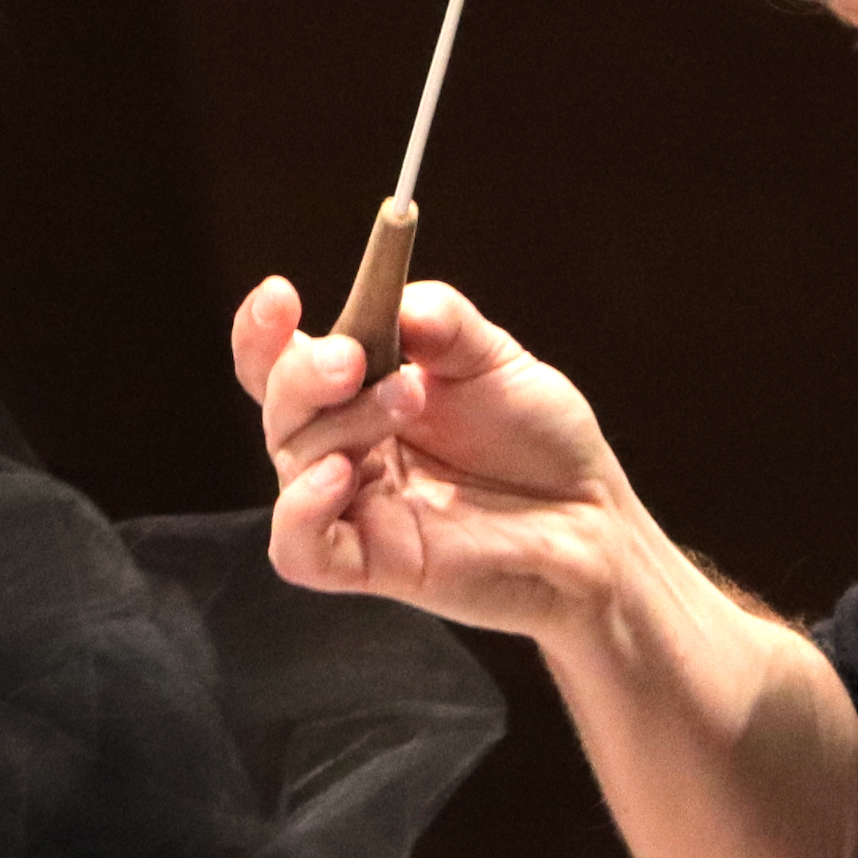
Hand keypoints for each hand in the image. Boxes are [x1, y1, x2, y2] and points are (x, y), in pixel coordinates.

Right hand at [231, 275, 645, 641]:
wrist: (593, 517)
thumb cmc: (540, 438)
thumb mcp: (495, 359)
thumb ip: (441, 322)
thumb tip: (393, 300)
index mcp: (361, 395)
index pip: (281, 363)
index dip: (264, 332)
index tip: (281, 294)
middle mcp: (347, 448)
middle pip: (281, 409)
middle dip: (303, 373)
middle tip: (353, 358)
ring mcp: (356, 507)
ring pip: (293, 462)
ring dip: (338, 422)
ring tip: (409, 400)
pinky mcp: (372, 563)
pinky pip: (298, 548)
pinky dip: (302, 509)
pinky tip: (341, 474)